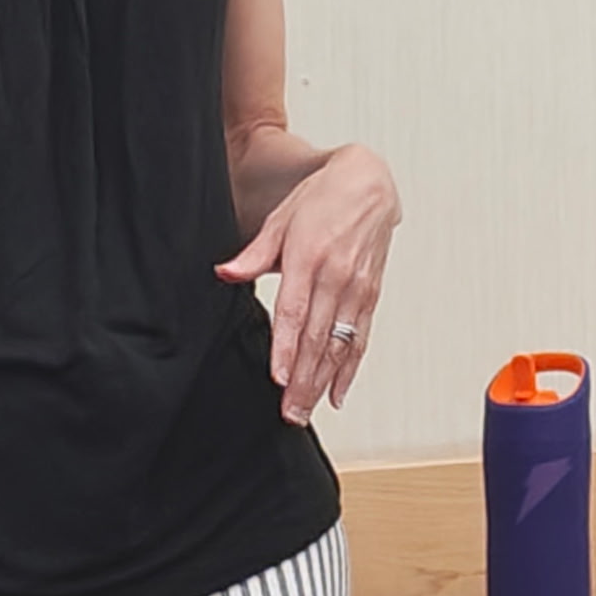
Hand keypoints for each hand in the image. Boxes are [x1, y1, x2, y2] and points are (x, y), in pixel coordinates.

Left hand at [214, 143, 400, 422]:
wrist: (369, 184)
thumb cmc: (322, 199)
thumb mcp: (281, 219)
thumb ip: (254, 254)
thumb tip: (225, 273)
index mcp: (310, 256)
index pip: (296, 310)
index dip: (287, 347)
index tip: (279, 377)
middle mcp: (337, 275)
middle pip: (317, 336)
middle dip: (303, 379)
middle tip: (289, 412)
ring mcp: (357, 287)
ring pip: (339, 343)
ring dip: (323, 381)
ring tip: (307, 410)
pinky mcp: (371, 294)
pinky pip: (361, 338)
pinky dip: (350, 368)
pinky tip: (337, 392)